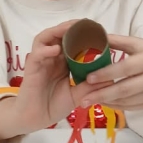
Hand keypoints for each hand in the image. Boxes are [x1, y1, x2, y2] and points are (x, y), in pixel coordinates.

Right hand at [0, 21, 88, 142]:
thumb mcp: (77, 95)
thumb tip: (111, 79)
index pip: (73, 42)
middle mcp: (52, 57)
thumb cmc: (54, 105)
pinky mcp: (31, 68)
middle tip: (87, 24)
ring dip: (58, 31)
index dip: (84, 35)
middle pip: (60, 34)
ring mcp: (41, 61)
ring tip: (71, 29)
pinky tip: (56, 50)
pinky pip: (37, 54)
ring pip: (46, 37)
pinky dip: (46, 50)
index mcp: (63, 61)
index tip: (99, 31)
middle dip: (73, 27)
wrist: (36, 118)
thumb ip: (91, 87)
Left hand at [82, 35, 142, 121]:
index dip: (106, 74)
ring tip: (86, 101)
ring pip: (126, 100)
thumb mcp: (141, 44)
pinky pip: (131, 107)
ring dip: (105, 101)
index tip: (88, 78)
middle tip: (82, 97)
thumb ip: (119, 42)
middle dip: (102, 93)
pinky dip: (115, 106)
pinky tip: (102, 103)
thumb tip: (94, 34)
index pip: (125, 67)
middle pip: (125, 88)